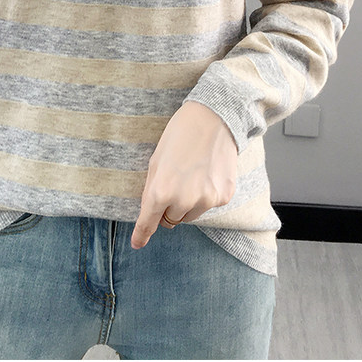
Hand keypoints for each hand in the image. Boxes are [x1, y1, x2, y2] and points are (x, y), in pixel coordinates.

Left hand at [130, 101, 237, 249]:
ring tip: (192, 175)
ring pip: (190, 215)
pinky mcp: (223, 197)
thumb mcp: (156, 161)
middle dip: (168, 208)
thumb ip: (151, 191)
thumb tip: (150, 215)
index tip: (137, 243)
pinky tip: (207, 173)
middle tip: (173, 183)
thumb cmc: (180, 135)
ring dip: (187, 203)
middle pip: (171, 220)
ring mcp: (206, 200)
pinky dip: (205, 195)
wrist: (213, 118)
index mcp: (161, 191)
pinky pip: (208, 206)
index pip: (149, 222)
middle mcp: (183, 200)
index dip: (142, 234)